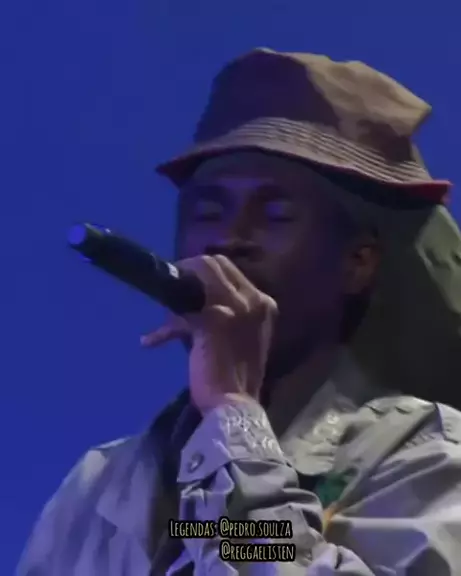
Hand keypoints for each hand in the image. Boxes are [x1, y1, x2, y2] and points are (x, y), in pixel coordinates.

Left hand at [141, 255, 276, 413]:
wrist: (235, 405)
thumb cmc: (237, 377)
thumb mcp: (243, 337)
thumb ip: (229, 314)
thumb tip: (195, 301)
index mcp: (264, 303)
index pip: (229, 269)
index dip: (201, 271)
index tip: (184, 285)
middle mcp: (253, 299)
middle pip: (213, 264)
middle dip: (185, 273)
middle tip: (169, 291)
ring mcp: (235, 306)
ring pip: (196, 277)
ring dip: (174, 296)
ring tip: (163, 322)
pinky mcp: (214, 318)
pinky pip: (180, 312)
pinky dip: (164, 329)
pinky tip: (151, 342)